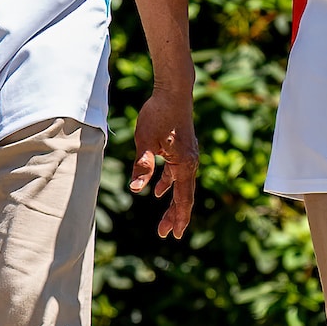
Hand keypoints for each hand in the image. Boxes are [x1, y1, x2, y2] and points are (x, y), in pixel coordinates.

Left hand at [130, 88, 197, 238]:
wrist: (174, 91)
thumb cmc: (159, 114)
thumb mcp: (145, 142)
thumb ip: (142, 166)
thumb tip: (136, 189)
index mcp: (184, 164)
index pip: (183, 198)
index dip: (179, 217)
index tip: (175, 234)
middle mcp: (190, 162)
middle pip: (184, 196)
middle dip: (175, 215)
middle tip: (167, 234)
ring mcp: (188, 156)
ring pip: (180, 186)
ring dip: (172, 203)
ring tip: (164, 220)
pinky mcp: (182, 149)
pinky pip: (176, 173)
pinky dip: (168, 184)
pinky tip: (157, 192)